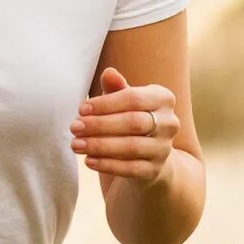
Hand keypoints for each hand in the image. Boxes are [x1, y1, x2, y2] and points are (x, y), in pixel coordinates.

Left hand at [72, 65, 179, 182]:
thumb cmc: (130, 119)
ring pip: (131, 147)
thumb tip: (108, 73)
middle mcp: (169, 123)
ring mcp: (164, 148)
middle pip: (133, 122)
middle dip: (100, 125)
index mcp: (163, 99)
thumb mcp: (123, 101)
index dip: (105, 104)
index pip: (134, 99)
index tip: (81, 109)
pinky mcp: (155, 171)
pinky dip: (107, 165)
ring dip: (100, 145)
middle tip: (74, 127)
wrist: (147, 155)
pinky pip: (130, 169)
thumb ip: (115, 87)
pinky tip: (88, 161)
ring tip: (76, 145)